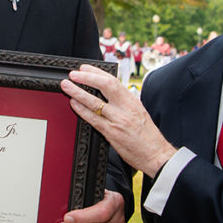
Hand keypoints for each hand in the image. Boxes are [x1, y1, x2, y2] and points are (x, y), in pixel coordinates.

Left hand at [61, 65, 176, 177]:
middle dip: (86, 77)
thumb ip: (124, 103)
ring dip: (78, 92)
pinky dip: (81, 110)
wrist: (156, 154)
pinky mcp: (111, 133)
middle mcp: (125, 108)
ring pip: (94, 102)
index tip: (85, 68)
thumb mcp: (139, 113)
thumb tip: (109, 94)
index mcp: (132, 101)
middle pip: (104, 85)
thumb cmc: (148, 136)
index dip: (96, 72)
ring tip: (67, 86)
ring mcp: (118, 120)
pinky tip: (73, 104)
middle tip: (73, 74)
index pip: (113, 80)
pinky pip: (93, 119)